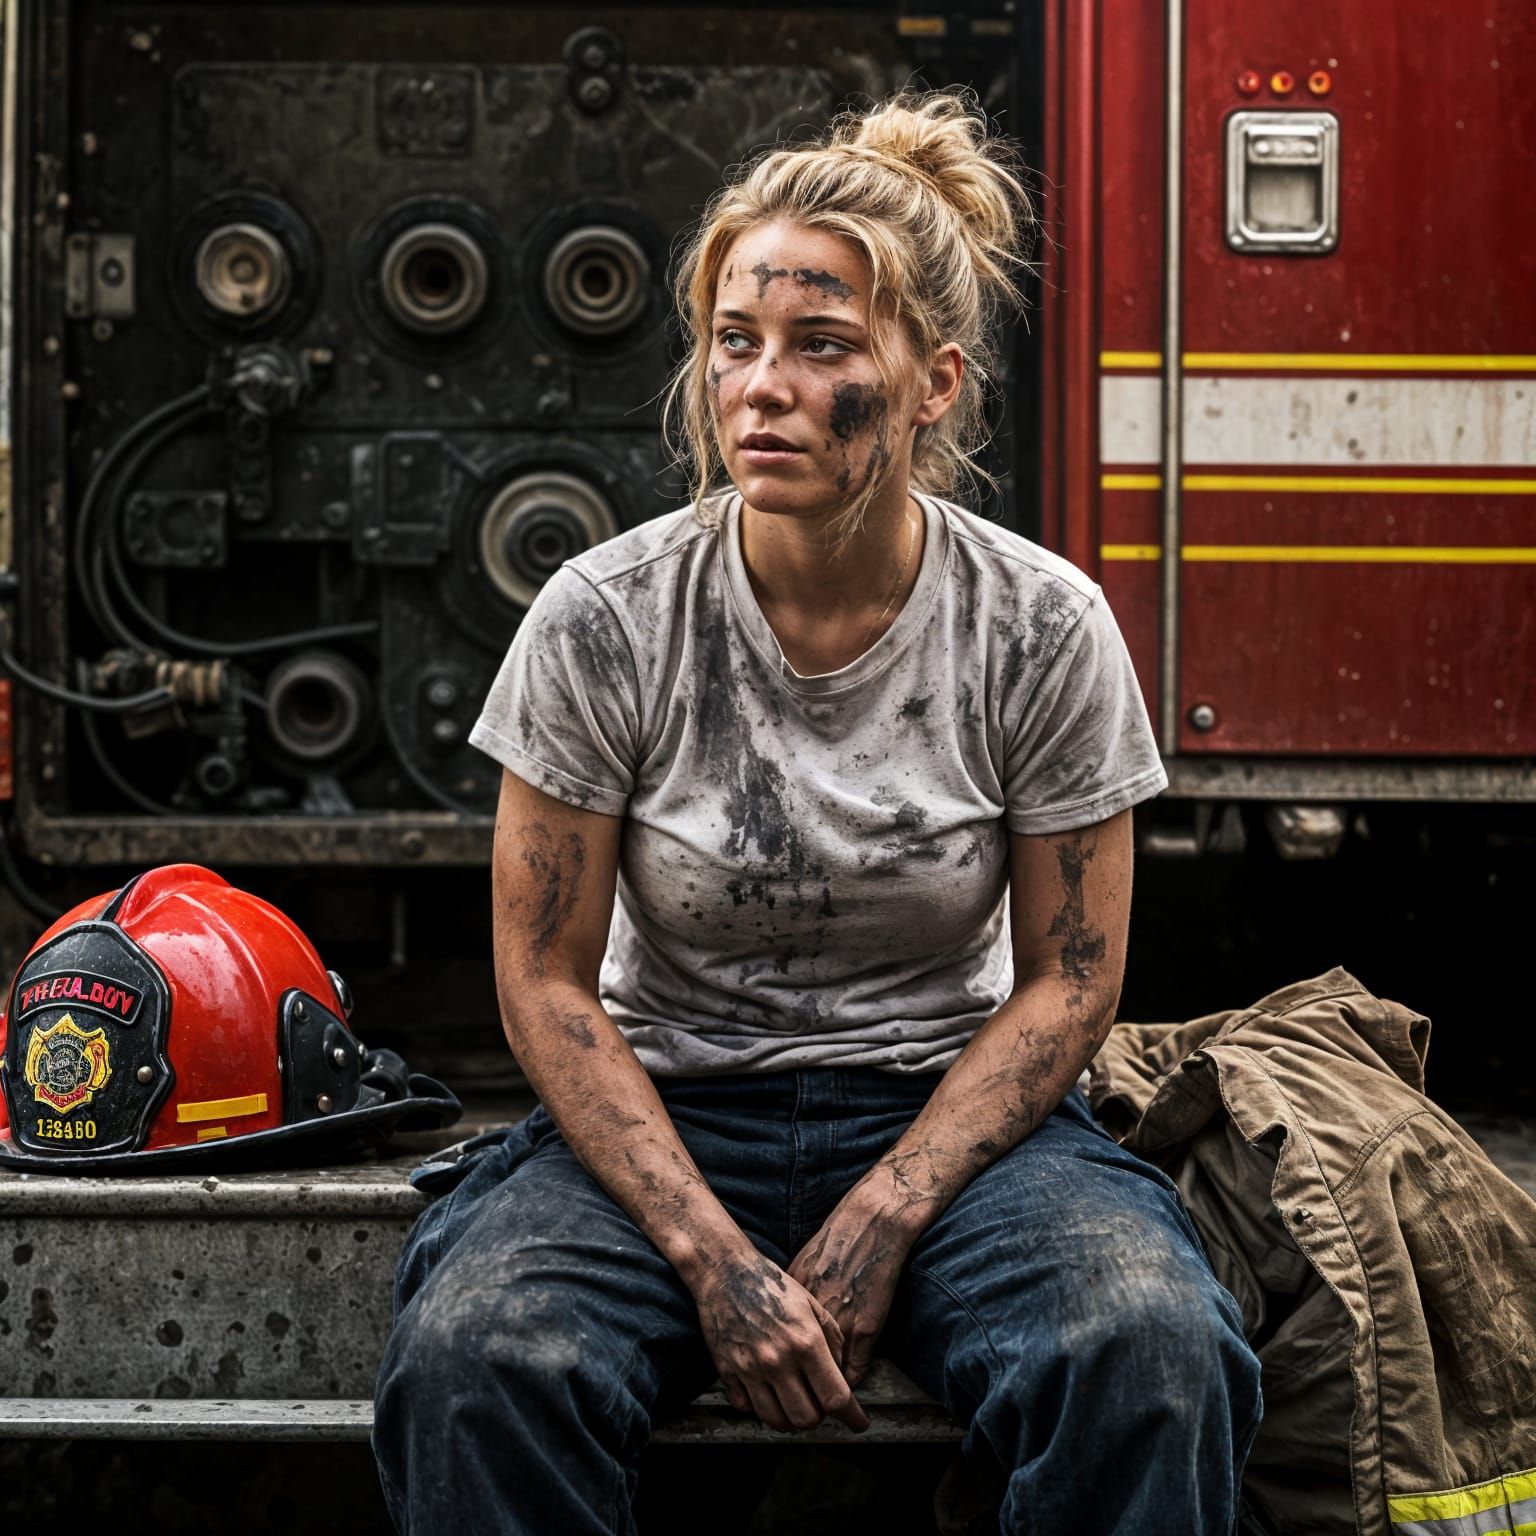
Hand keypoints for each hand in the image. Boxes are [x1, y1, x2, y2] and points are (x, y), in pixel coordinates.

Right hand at [691, 1248, 868, 1433]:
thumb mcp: (812, 1303)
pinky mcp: (727, 1372)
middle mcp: (778, 1360)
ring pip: (777, 1421)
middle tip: (818, 1401)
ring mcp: (750, 1369)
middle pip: (806, 1419)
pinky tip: (766, 1389)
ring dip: (790, 1417)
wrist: (725, 1270)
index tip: (859, 1424)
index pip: (835, 1397)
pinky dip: (759, 1406)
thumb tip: (840, 1373)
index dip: (852, 1417)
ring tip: (793, 1398)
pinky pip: (746, 1408)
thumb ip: (833, 1339)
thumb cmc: (772, 1284)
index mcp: (805, 1341)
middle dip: (818, 1417)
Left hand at [788, 1185, 916, 1387]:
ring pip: (828, 1375)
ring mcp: (840, 1324)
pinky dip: (850, 1380)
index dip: (782, 1371)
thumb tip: (779, 1324)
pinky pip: (856, 1367)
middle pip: (800, 1370)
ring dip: (826, 1390)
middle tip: (803, 1401)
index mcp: (792, 1304)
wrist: (869, 1224)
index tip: (784, 1382)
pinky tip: (849, 1384)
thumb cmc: (832, 1241)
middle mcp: (812, 1318)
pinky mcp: (867, 1326)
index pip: (780, 1352)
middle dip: (801, 1389)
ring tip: (825, 1400)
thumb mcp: (799, 1269)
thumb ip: (790, 1301)